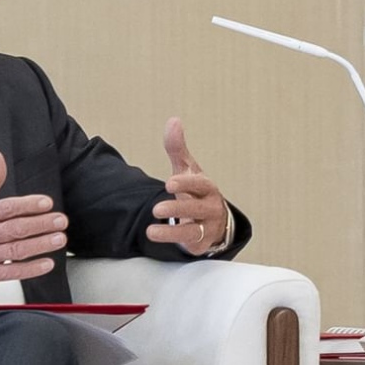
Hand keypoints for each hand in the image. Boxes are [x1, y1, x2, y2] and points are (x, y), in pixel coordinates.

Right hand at [0, 152, 69, 290]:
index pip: (6, 208)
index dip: (28, 205)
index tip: (46, 203)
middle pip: (15, 229)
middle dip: (40, 224)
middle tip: (60, 221)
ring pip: (15, 250)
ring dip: (40, 245)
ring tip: (59, 239)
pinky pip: (10, 272)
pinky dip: (30, 269)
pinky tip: (46, 263)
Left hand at [148, 119, 234, 255]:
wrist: (213, 219)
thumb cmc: (196, 191)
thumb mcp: (187, 169)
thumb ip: (177, 148)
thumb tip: (173, 121)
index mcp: (207, 187)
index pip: (200, 184)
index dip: (186, 183)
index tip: (169, 183)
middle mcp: (210, 207)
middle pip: (196, 209)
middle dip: (178, 209)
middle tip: (157, 208)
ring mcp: (207, 226)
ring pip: (193, 230)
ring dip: (172, 232)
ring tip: (150, 230)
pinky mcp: (201, 242)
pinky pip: (189, 243)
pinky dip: (172, 241)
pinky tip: (155, 236)